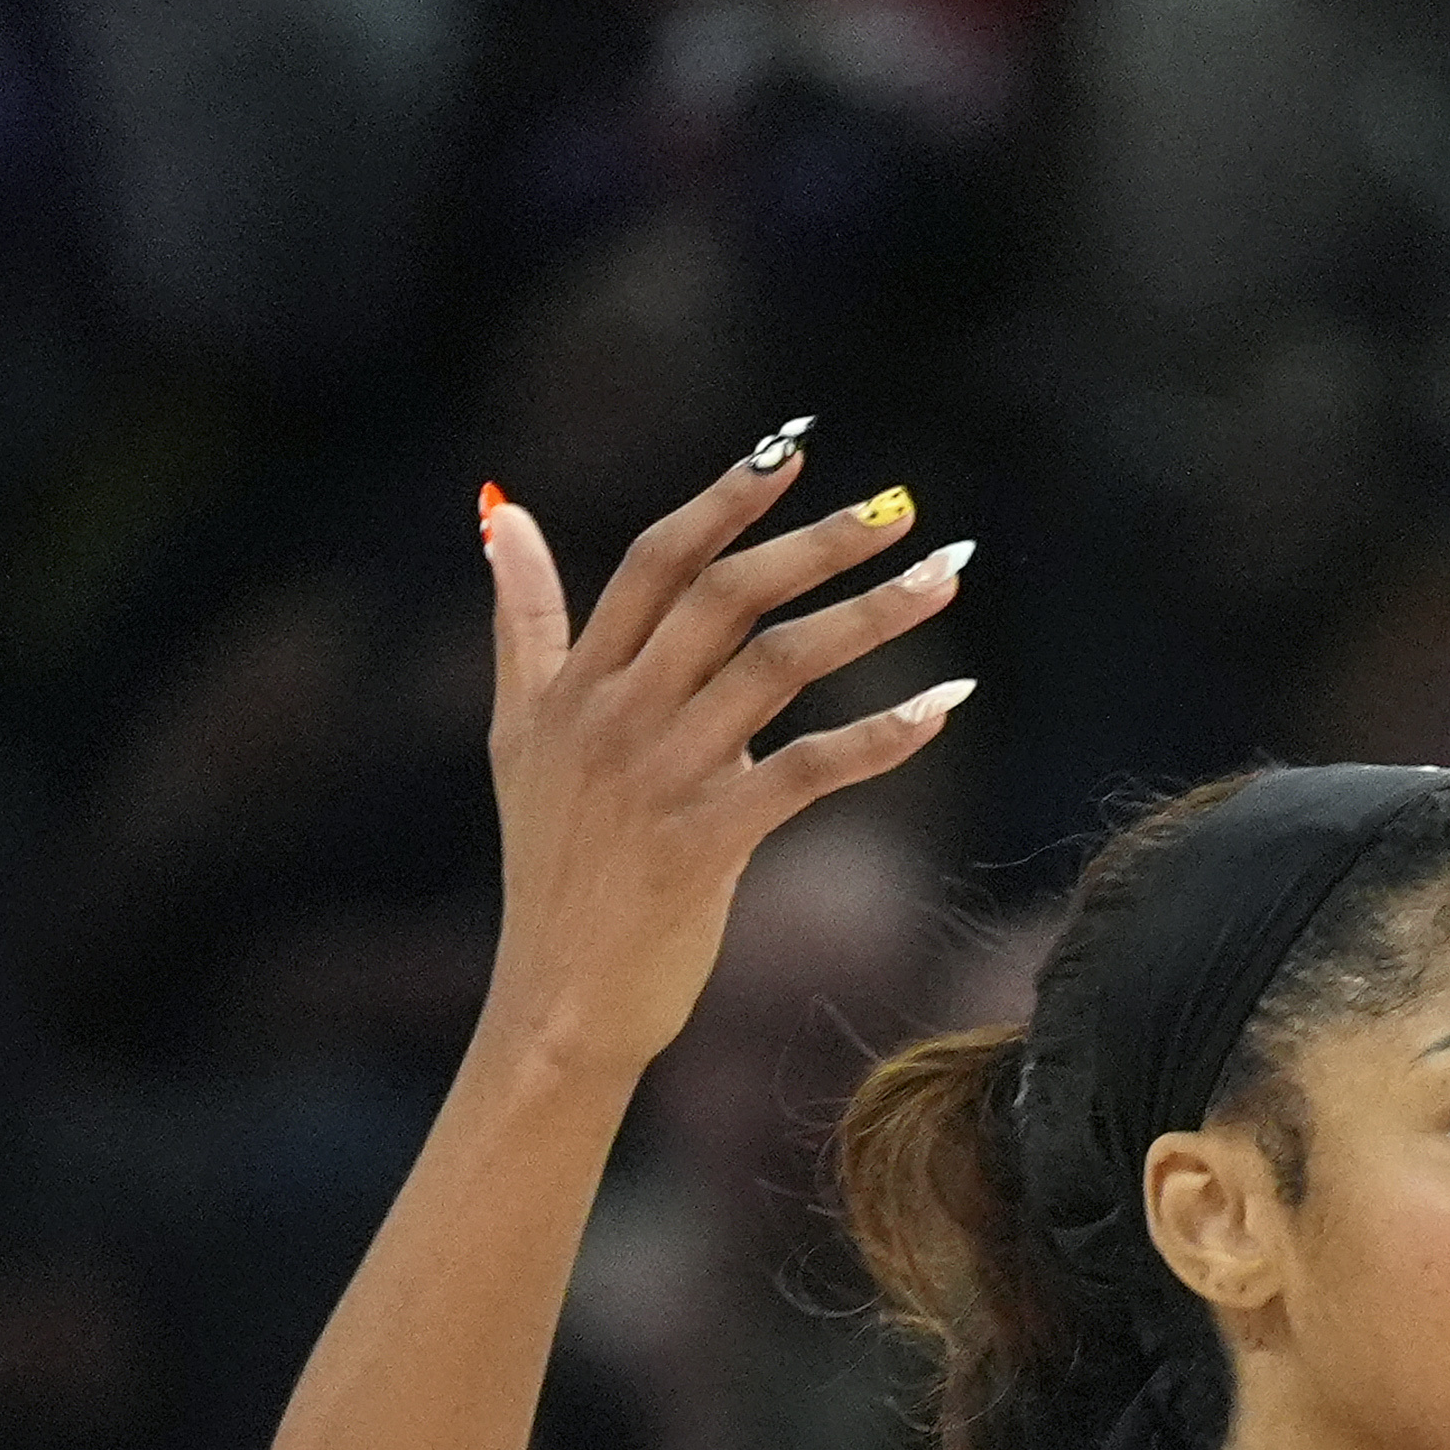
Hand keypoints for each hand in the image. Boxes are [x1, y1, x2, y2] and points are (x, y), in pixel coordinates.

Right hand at [476, 453, 969, 1083]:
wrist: (558, 999)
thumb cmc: (553, 867)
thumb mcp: (516, 734)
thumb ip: (522, 623)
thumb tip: (504, 514)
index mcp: (575, 683)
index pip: (655, 564)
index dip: (724, 502)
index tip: (791, 450)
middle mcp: (615, 715)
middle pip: (726, 597)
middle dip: (820, 543)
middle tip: (901, 508)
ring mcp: (661, 776)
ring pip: (778, 666)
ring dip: (873, 616)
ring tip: (946, 578)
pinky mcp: (707, 842)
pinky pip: (811, 770)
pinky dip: (883, 734)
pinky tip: (945, 705)